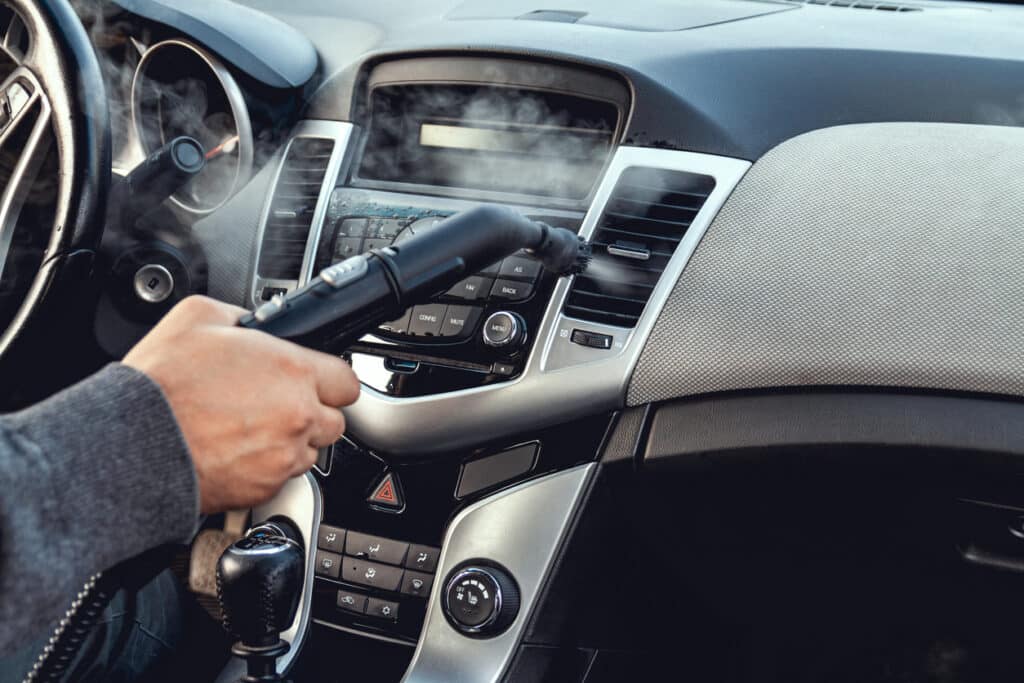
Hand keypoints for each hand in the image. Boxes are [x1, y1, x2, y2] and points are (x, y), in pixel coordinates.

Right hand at [124, 295, 359, 512]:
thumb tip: (252, 321)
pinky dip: (266, 467)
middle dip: (312, 411)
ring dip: (291, 440)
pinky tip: (236, 451)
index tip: (316, 380)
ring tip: (250, 428)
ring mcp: (284, 457)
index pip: (347, 380)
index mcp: (293, 371)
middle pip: (334, 420)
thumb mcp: (198, 316)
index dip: (330, 378)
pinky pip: (282, 478)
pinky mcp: (265, 489)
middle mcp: (298, 417)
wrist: (132, 443)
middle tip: (277, 403)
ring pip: (310, 451)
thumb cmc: (161, 384)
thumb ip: (241, 316)